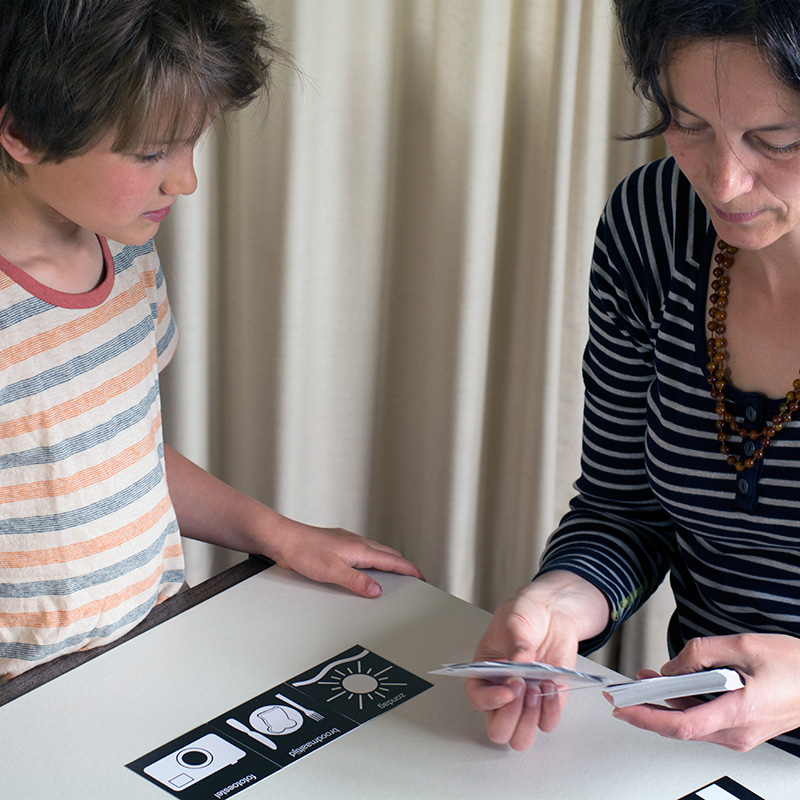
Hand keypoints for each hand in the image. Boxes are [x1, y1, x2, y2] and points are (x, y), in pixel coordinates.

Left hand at [266, 515, 423, 598]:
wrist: (284, 539)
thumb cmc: (304, 551)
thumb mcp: (332, 572)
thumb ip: (357, 581)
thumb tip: (377, 590)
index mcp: (360, 549)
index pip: (393, 560)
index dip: (410, 570)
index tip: (421, 577)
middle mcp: (356, 542)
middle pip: (387, 554)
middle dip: (402, 567)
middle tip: (411, 579)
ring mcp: (347, 542)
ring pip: (375, 552)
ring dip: (386, 564)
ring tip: (391, 577)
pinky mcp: (337, 544)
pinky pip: (362, 552)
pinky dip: (370, 562)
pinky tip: (362, 569)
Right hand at [465, 571, 608, 749]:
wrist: (551, 613)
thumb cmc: (524, 615)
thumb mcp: (514, 621)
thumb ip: (516, 641)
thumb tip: (521, 661)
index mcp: (484, 673)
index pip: (477, 699)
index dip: (490, 700)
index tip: (509, 688)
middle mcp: (503, 692)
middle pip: (498, 730)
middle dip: (510, 716)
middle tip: (522, 689)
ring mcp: (526, 700)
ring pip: (521, 737)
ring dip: (530, 719)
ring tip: (536, 688)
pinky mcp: (548, 702)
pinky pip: (548, 724)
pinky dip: (551, 711)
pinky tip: (550, 685)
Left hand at [609, 633, 799, 750]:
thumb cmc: (794, 665)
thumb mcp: (743, 645)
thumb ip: (701, 653)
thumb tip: (671, 666)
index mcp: (740, 712)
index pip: (683, 725)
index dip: (647, 717)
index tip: (623, 707)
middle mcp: (740, 732)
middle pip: (682, 728)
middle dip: (648, 709)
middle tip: (625, 692)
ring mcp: (742, 734)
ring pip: (692, 725)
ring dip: (665, 705)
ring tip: (646, 680)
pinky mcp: (742, 729)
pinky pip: (705, 721)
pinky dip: (684, 705)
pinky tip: (674, 687)